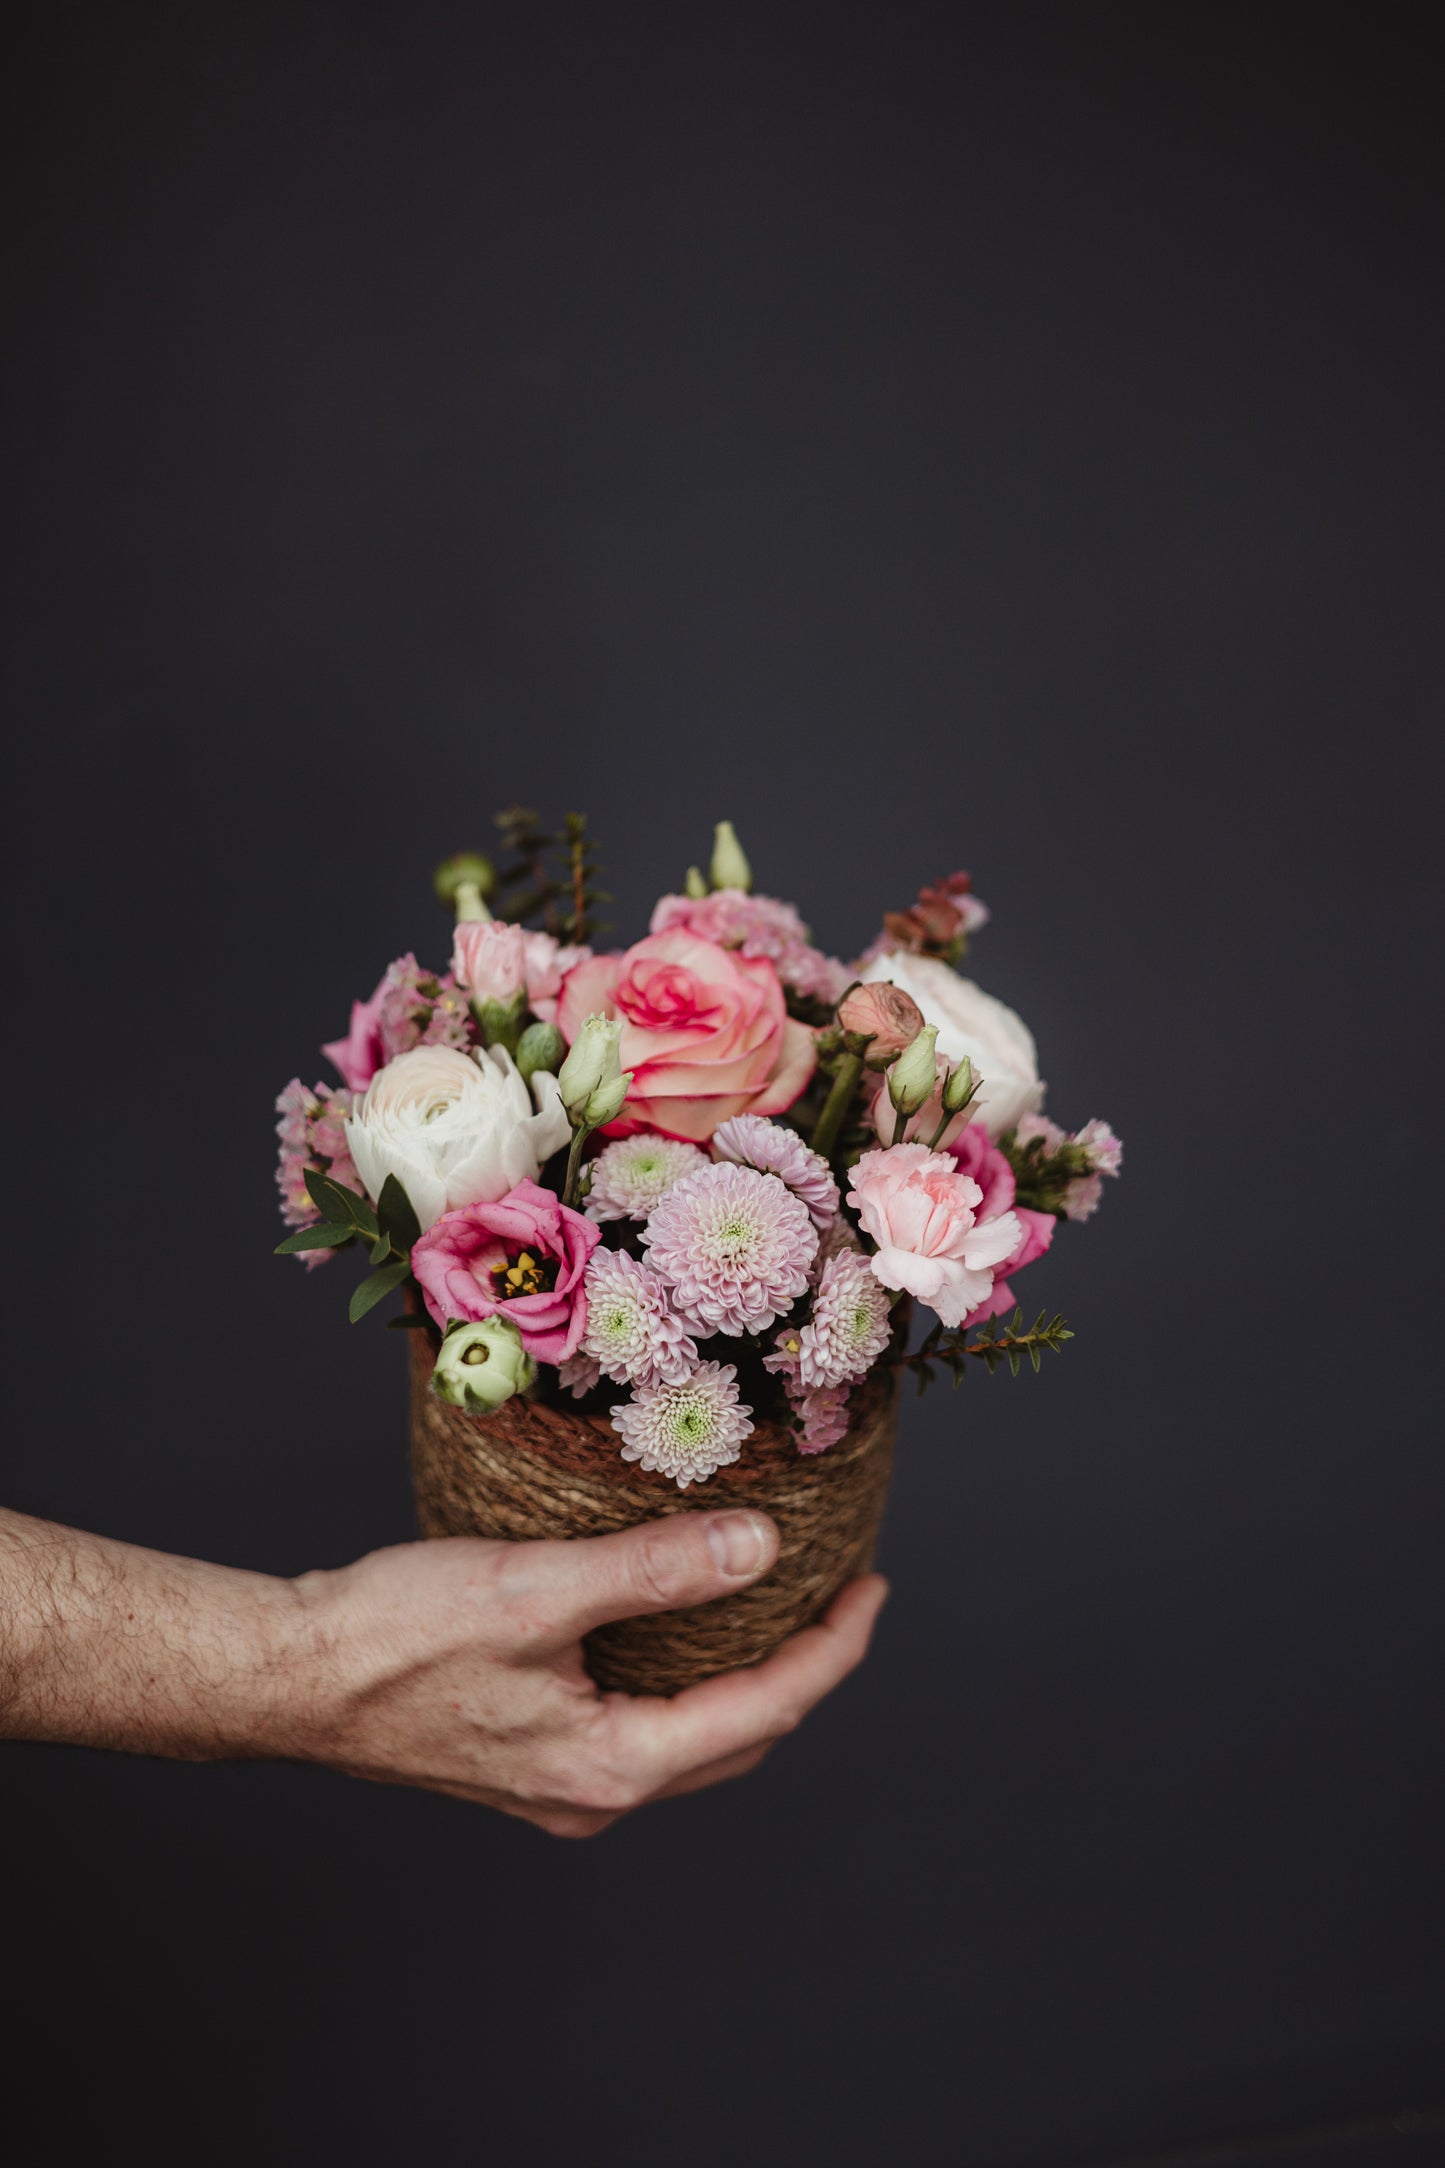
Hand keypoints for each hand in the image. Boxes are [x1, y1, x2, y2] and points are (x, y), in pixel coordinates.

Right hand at [291, 1511, 887, 1835]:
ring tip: (778, 1604)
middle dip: (804, 1668)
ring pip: (693, 1737)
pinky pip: (644, 1724)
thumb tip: (758, 1545)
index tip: (874, 1588)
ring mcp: (562, 1783)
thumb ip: (656, 1568)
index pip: (766, 1709)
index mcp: (613, 1764)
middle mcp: (596, 1791)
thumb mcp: (540, 1587)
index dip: (833, 1649)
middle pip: (741, 1736)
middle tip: (841, 1596)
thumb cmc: (398, 1635)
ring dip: (746, 1676)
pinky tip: (678, 1621)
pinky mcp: (532, 1756)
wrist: (294, 1674)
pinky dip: (686, 1676)